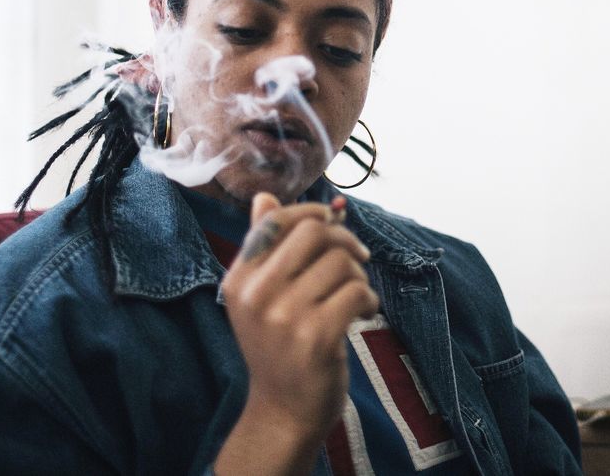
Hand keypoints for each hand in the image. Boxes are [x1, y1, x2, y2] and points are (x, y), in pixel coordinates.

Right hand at [221, 192, 378, 444]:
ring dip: (359, 275)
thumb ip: (265, 247)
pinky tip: (364, 314)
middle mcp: (256, 294)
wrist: (283, 413)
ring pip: (342, 261)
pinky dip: (370, 299)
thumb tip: (264, 196)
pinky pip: (358, 290)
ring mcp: (284, 316)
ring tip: (355, 296)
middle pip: (315, 231)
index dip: (313, 213)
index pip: (277, 219)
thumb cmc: (278, 348)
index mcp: (239, 279)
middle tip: (355, 261)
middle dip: (345, 240)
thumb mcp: (259, 298)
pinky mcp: (316, 337)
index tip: (333, 225)